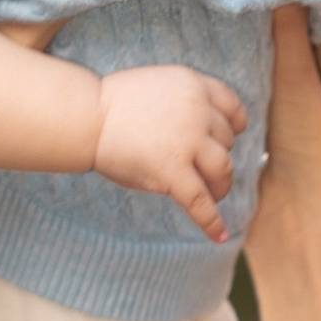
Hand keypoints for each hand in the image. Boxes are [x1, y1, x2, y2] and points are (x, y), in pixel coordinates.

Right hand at [91, 63, 245, 242]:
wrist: (86, 116)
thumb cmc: (112, 105)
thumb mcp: (159, 88)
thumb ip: (184, 106)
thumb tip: (206, 137)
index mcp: (193, 84)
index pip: (232, 108)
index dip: (233, 126)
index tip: (230, 137)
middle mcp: (197, 110)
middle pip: (226, 141)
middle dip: (216, 155)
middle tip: (200, 167)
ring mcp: (187, 140)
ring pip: (223, 169)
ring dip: (221, 185)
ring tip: (213, 195)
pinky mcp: (172, 170)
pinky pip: (200, 201)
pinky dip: (212, 222)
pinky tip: (220, 236)